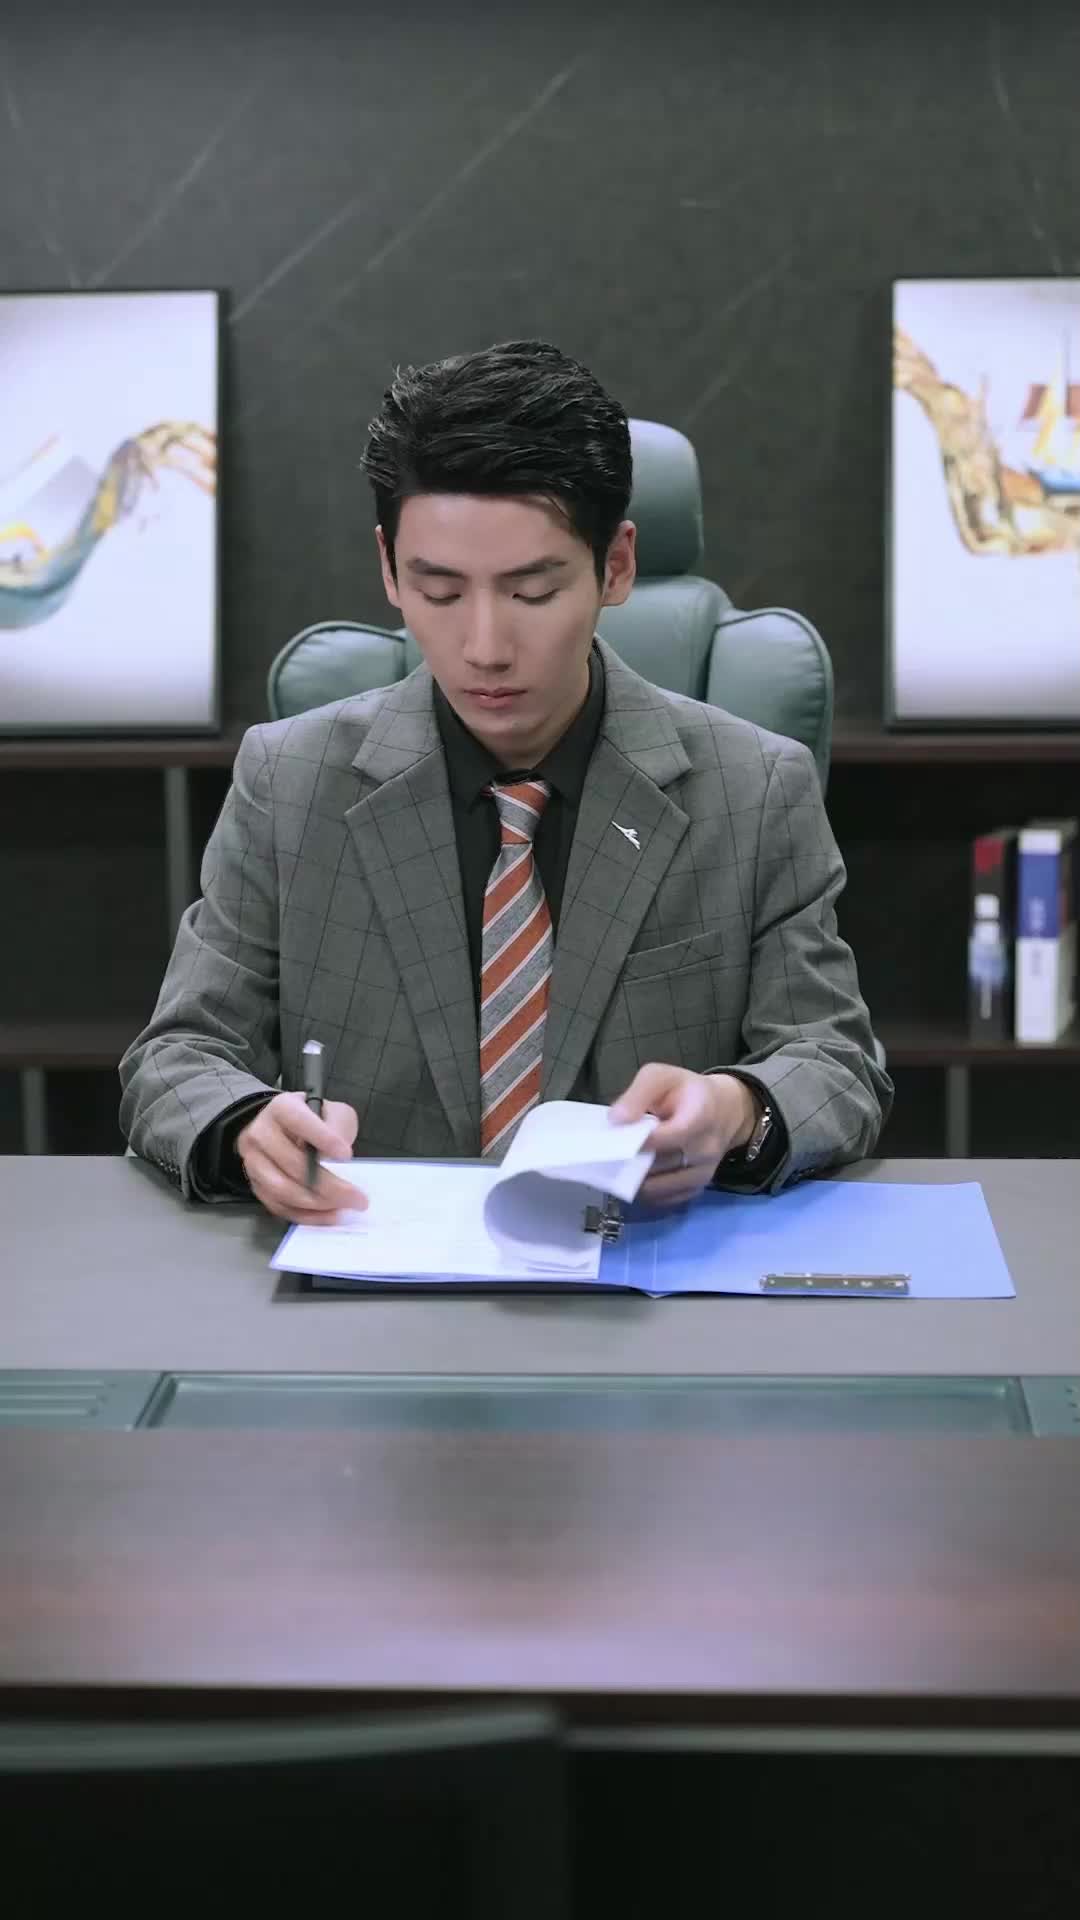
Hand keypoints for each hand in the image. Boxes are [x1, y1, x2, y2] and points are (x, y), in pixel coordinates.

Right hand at [236, 1091, 364, 1224]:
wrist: (286, 1130)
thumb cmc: (316, 1120)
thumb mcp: (333, 1112)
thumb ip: (338, 1126)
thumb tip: (337, 1158)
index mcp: (281, 1108)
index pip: (299, 1121)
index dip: (323, 1138)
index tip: (347, 1155)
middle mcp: (260, 1133)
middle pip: (292, 1163)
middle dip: (329, 1185)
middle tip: (358, 1197)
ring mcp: (254, 1162)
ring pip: (283, 1190)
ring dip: (318, 1204)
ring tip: (346, 1207)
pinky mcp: (256, 1185)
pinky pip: (279, 1207)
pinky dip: (306, 1215)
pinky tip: (330, 1214)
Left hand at [610, 1066, 758, 1206]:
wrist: (725, 1110)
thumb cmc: (686, 1091)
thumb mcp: (661, 1077)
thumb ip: (638, 1094)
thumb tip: (615, 1121)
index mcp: (701, 1115)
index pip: (669, 1137)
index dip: (640, 1142)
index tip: (616, 1139)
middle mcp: (707, 1149)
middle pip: (659, 1165)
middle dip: (631, 1161)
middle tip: (611, 1154)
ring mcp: (704, 1172)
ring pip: (658, 1187)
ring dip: (635, 1180)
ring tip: (623, 1164)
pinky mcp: (697, 1188)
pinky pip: (665, 1199)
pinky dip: (646, 1191)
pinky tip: (638, 1175)